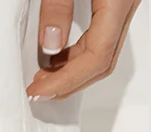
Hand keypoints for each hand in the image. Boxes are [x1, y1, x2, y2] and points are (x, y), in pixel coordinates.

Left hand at [26, 0, 142, 99]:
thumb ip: (57, 7)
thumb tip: (51, 46)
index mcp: (118, 1)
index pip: (96, 58)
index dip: (65, 81)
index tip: (38, 91)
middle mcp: (126, 5)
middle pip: (103, 61)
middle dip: (69, 83)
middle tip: (38, 91)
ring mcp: (124, 5)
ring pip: (104, 52)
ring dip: (72, 71)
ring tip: (42, 78)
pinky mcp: (116, 2)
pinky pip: (101, 38)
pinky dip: (77, 54)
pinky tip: (55, 58)